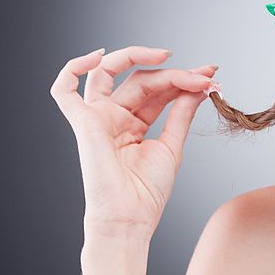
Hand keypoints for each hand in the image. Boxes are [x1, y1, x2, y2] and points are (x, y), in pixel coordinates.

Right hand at [50, 46, 218, 240]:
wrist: (131, 218)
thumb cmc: (147, 192)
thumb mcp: (172, 145)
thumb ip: (181, 113)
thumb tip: (200, 85)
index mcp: (133, 124)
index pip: (158, 90)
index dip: (184, 79)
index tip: (211, 76)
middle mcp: (114, 117)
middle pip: (142, 80)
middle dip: (175, 74)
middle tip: (205, 75)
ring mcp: (98, 118)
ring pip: (114, 74)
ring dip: (142, 60)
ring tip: (172, 60)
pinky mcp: (83, 123)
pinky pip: (63, 90)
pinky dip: (73, 67)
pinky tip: (96, 55)